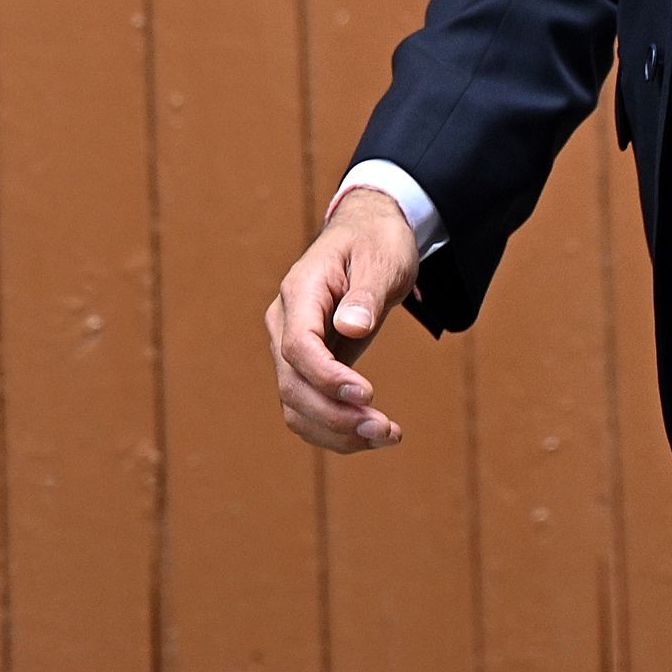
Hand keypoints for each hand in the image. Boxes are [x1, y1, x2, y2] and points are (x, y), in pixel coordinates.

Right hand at [267, 188, 421, 452]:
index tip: (367, 395)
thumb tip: (351, 327)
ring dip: (337, 431)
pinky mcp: (307, 367)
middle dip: (337, 415)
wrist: (368, 235)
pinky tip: (371, 436)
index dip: (327, 377)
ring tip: (386, 436)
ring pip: (295, 406)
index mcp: (300, 292)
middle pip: (292, 384)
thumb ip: (365, 294)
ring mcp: (291, 348)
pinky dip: (335, 430)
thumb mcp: (381, 259)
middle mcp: (285, 324)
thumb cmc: (376, 243)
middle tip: (386, 429)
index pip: (298, 346)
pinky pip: (309, 408)